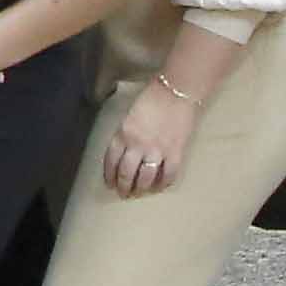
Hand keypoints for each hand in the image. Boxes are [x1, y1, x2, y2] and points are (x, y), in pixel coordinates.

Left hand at [103, 78, 202, 199]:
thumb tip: (124, 154)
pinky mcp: (175, 152)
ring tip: (139, 192)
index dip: (109, 176)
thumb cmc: (151, 100)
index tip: (110, 184)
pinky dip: (163, 184)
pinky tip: (159, 187)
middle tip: (124, 193)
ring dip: (141, 189)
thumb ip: (125, 136)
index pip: (111, 161)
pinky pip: (168, 175)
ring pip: (145, 178)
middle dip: (123, 187)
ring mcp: (157, 150)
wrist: (175, 92)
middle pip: (126, 174)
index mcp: (122, 134)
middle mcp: (137, 145)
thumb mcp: (129, 118)